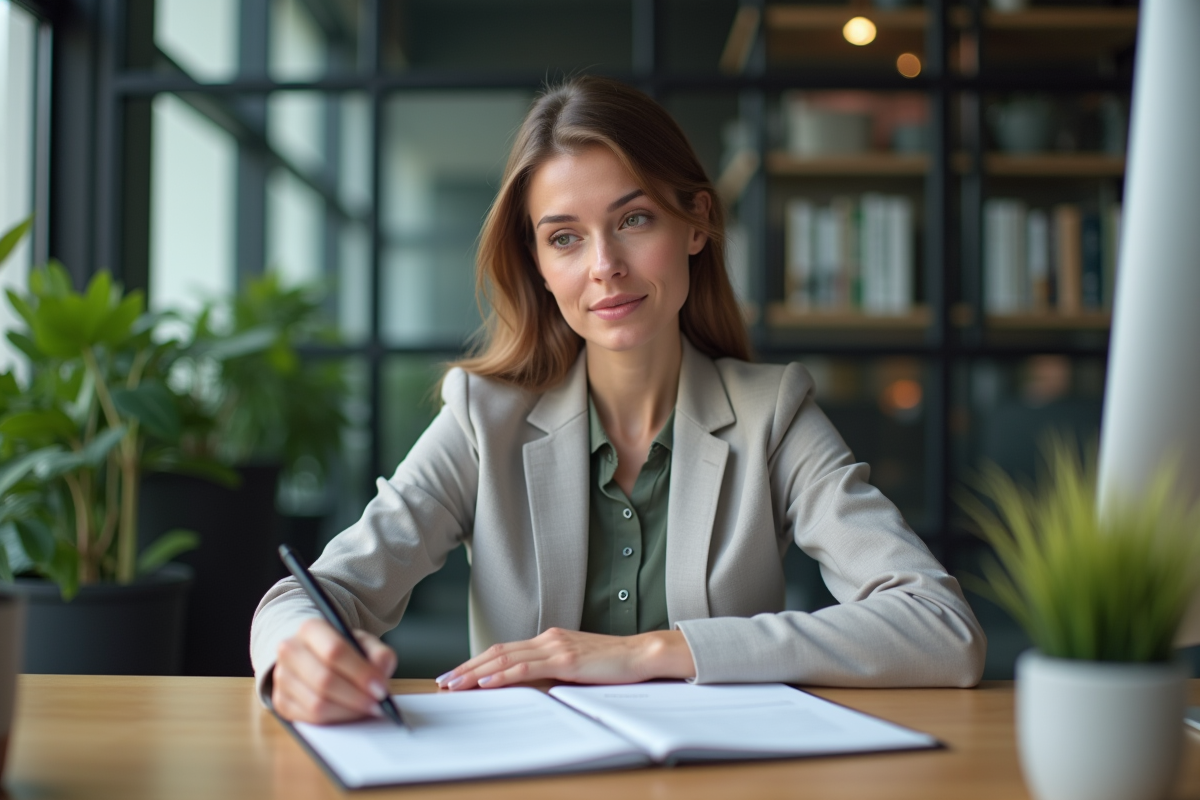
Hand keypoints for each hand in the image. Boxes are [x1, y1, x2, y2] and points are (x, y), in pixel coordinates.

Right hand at [271, 618, 396, 723]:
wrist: (317, 658)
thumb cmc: (344, 650)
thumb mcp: (364, 644)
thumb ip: (379, 653)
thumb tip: (381, 669)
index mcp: (311, 629)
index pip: (334, 651)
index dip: (360, 672)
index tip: (380, 688)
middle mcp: (290, 650)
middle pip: (324, 679)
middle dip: (356, 696)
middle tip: (377, 703)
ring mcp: (282, 677)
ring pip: (316, 703)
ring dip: (347, 710)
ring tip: (366, 708)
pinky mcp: (281, 701)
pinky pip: (310, 718)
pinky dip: (335, 719)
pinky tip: (349, 712)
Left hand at [435, 627, 695, 690]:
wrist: (640, 653)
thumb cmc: (612, 662)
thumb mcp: (576, 664)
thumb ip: (552, 668)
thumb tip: (529, 683)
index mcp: (549, 639)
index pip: (504, 650)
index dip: (477, 661)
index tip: (456, 674)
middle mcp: (548, 639)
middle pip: (497, 651)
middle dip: (467, 667)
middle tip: (443, 680)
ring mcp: (556, 647)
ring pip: (506, 658)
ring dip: (477, 672)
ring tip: (456, 683)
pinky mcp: (566, 660)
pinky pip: (528, 668)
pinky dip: (504, 674)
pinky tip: (488, 682)